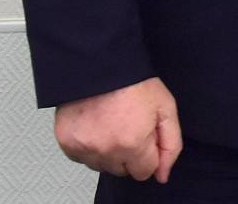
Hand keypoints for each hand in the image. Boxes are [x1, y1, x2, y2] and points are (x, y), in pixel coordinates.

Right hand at [53, 76, 182, 182]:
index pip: (145, 172)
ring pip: (102, 165)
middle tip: (127, 125)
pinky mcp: (67, 143)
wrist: (99, 63)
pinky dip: (89, 146)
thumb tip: (162, 175)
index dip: (148, 152)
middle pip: (123, 171)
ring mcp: (84, 148)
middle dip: (129, 154)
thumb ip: (170, 145)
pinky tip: (95, 124)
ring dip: (108, 151)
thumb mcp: (165, 109)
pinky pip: (82, 157)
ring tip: (110, 123)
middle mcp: (106, 151)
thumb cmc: (133, 82)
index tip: (144, 134)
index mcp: (133, 144)